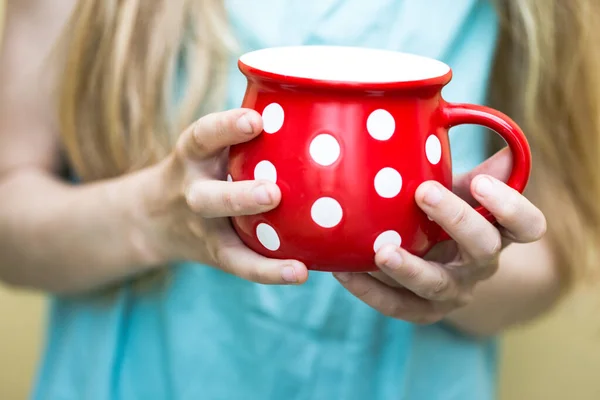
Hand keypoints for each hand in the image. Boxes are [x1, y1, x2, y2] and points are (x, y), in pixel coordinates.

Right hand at [145, 108, 307, 284]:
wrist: (153, 216)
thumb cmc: (202, 168)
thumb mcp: (209, 145)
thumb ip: (245, 133)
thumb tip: (315, 109)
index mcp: (192, 156)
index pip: (203, 137)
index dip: (226, 128)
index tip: (255, 120)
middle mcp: (192, 191)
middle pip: (208, 198)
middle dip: (238, 196)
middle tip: (272, 193)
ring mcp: (202, 227)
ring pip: (224, 240)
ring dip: (260, 252)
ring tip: (295, 261)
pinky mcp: (214, 253)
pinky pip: (241, 266)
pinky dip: (268, 272)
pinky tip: (300, 272)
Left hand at [333, 149, 546, 323]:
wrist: (439, 262)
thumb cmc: (448, 209)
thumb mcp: (459, 184)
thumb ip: (457, 154)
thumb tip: (450, 109)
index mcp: (498, 230)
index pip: (527, 225)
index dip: (510, 206)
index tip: (480, 179)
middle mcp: (481, 263)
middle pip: (484, 248)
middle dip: (456, 220)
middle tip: (423, 192)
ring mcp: (453, 291)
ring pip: (438, 286)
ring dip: (409, 269)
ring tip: (380, 250)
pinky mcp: (422, 311)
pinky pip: (398, 307)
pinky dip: (370, 290)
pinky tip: (343, 270)